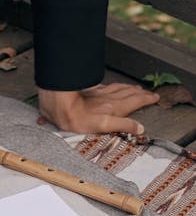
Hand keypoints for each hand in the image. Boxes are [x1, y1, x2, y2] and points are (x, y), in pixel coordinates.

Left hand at [37, 83, 159, 134]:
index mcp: (114, 108)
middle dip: (141, 93)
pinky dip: (115, 87)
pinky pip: (107, 87)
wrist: (59, 105)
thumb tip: (139, 128)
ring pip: (119, 89)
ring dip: (130, 88)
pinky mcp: (89, 92)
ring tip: (136, 88)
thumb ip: (123, 126)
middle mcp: (109, 99)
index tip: (155, 97)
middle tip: (150, 92)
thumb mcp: (103, 126)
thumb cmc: (78, 118)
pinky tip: (113, 87)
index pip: (135, 101)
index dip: (146, 99)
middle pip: (129, 93)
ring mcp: (100, 94)